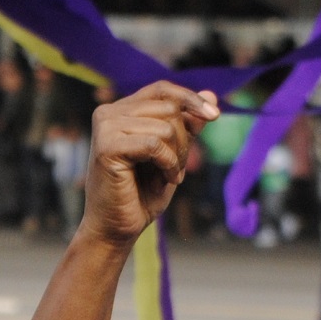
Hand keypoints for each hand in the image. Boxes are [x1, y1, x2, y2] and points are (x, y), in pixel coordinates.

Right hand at [77, 82, 216, 249]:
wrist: (116, 229)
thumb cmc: (142, 195)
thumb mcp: (173, 155)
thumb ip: (187, 126)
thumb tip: (212, 97)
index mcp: (122, 110)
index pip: (162, 90)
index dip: (190, 99)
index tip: (214, 116)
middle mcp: (109, 112)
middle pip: (169, 108)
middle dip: (183, 141)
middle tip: (176, 170)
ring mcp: (106, 126)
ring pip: (166, 126)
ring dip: (176, 157)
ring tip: (167, 177)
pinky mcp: (107, 146)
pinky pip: (155, 144)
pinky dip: (168, 164)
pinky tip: (162, 181)